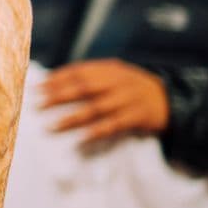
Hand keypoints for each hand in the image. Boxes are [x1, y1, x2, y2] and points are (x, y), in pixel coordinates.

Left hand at [41, 59, 169, 143]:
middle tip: (38, 105)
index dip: (57, 78)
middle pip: (84, 88)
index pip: (79, 71)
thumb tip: (55, 82)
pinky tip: (81, 139)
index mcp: (110, 69)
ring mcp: (128, 99)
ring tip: (52, 126)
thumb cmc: (132, 88)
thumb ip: (92, 76)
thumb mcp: (116, 75)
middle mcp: (118, 82)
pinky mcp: (137, 116)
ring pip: (96, 109)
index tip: (38, 86)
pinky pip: (113, 125)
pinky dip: (96, 131)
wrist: (170, 99)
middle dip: (58, 96)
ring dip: (72, 118)